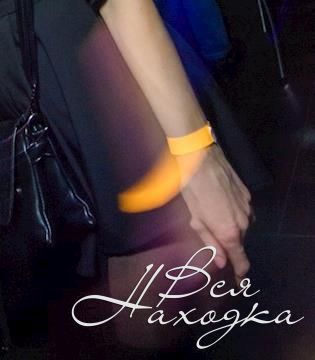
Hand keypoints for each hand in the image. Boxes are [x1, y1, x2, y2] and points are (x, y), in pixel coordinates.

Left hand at [179, 144, 251, 281]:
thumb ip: (210, 242)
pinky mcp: (247, 193)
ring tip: (213, 215)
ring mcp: (247, 206)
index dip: (240, 274)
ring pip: (243, 226)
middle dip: (229, 244)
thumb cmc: (192, 189)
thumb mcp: (195, 218)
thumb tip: (221, 262)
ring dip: (232, 226)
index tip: (238, 283)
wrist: (199, 157)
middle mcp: (244, 222)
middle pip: (240, 242)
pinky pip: (244, 211)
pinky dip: (235, 213)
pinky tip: (221, 203)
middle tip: (213, 236)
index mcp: (230, 232)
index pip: (241, 261)